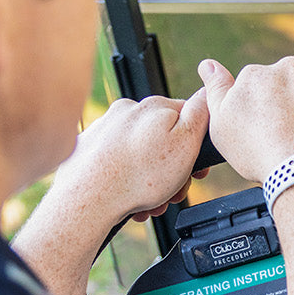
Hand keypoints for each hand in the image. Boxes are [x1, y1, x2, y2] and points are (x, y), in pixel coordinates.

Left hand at [55, 92, 210, 225]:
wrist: (88, 199)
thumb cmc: (139, 176)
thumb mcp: (186, 143)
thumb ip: (200, 114)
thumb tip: (206, 92)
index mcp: (154, 106)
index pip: (187, 118)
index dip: (196, 147)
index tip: (197, 171)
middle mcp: (127, 111)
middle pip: (162, 139)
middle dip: (172, 170)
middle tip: (172, 193)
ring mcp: (104, 129)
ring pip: (139, 154)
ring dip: (150, 181)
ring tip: (150, 203)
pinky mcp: (87, 148)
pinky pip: (116, 163)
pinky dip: (126, 180)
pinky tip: (129, 199)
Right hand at [198, 57, 293, 182]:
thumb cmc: (259, 153)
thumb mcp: (221, 125)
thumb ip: (215, 90)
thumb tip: (207, 65)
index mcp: (256, 75)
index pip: (261, 86)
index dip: (266, 110)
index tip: (270, 129)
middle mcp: (288, 67)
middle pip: (290, 83)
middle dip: (292, 103)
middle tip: (293, 133)